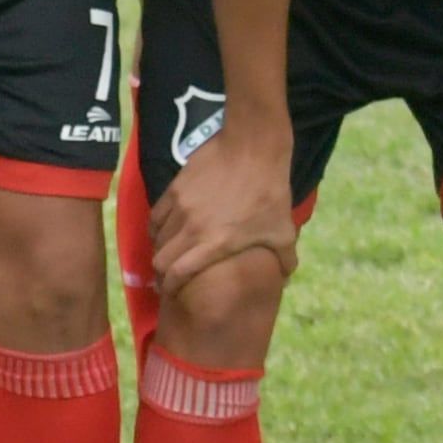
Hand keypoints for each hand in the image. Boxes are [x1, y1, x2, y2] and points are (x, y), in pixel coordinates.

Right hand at [151, 117, 298, 294]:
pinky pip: (156, 215)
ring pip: (156, 238)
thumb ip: (285, 259)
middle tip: (168, 278)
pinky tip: (166, 230)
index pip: (177, 274)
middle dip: (162, 274)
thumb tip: (286, 280)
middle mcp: (190, 228)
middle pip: (160, 260)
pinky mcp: (174, 188)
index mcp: (213, 243)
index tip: (172, 293)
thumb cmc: (269, 192)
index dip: (171, 288)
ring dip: (160, 250)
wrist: (253, 148)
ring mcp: (179, 207)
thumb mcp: (283, 230)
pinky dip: (157, 228)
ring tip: (168, 254)